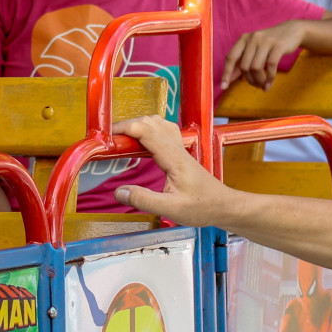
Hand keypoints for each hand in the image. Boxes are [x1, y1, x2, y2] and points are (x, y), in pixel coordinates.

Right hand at [109, 115, 235, 224]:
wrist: (224, 206)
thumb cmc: (203, 207)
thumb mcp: (171, 209)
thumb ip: (144, 200)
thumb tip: (119, 191)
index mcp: (173, 158)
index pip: (146, 131)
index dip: (125, 128)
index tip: (108, 136)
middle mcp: (176, 148)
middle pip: (149, 122)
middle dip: (127, 126)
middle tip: (111, 142)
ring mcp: (179, 148)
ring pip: (156, 123)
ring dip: (137, 126)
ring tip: (123, 141)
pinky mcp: (179, 153)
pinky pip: (162, 131)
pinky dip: (147, 130)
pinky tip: (141, 142)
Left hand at [222, 19, 307, 90]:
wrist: (292, 30)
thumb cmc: (270, 43)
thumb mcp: (254, 48)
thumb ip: (242, 61)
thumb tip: (230, 78)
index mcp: (244, 39)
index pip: (230, 57)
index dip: (226, 73)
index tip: (223, 87)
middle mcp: (252, 38)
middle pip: (244, 65)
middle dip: (249, 80)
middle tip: (255, 85)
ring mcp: (265, 41)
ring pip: (256, 67)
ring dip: (258, 80)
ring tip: (262, 85)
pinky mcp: (278, 46)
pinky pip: (271, 66)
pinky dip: (269, 78)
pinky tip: (268, 84)